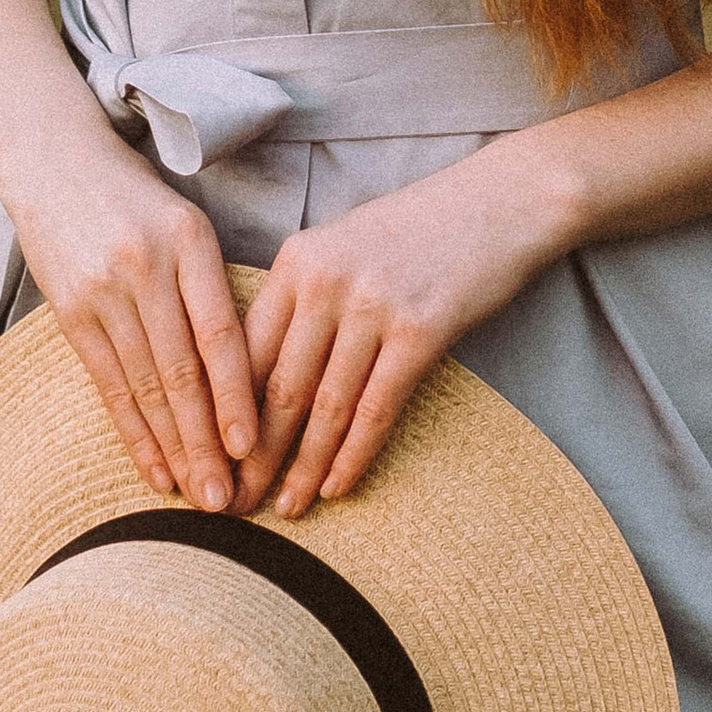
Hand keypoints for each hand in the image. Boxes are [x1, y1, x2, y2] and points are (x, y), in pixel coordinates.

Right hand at [13, 151, 255, 510]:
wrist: (55, 159)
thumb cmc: (137, 198)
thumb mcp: (188, 225)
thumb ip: (213, 289)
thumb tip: (252, 372)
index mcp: (190, 242)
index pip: (220, 335)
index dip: (238, 396)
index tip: (253, 448)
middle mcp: (146, 268)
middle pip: (182, 373)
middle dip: (208, 442)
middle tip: (229, 499)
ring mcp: (103, 290)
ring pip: (145, 386)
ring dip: (173, 448)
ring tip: (197, 496)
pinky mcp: (68, 310)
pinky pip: (107, 383)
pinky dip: (131, 431)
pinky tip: (152, 468)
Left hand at [234, 148, 570, 516]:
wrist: (501, 202)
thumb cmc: (420, 229)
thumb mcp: (344, 247)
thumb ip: (303, 298)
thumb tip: (265, 377)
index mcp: (296, 261)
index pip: (243, 351)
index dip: (221, 413)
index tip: (210, 459)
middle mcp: (325, 282)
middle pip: (275, 386)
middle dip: (251, 455)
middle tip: (230, 504)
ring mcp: (372, 307)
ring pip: (323, 407)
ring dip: (300, 467)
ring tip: (284, 509)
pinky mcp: (419, 331)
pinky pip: (375, 409)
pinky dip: (352, 456)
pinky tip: (336, 488)